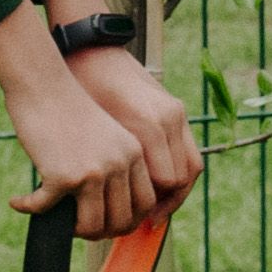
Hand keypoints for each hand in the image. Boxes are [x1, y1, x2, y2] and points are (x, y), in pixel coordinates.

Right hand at [0, 0, 172, 235]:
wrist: (43, 84)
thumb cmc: (67, 109)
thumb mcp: (105, 136)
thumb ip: (113, 166)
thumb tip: (106, 212)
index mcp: (134, 154)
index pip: (145, 203)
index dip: (127, 220)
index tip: (106, 223)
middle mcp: (120, 164)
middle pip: (121, 220)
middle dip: (99, 232)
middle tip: (77, 228)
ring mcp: (94, 172)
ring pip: (91, 226)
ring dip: (73, 231)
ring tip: (54, 218)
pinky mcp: (64, 176)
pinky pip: (45, 210)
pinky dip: (28, 207)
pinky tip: (18, 201)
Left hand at [48, 0, 203, 211]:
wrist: (90, 50)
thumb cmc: (80, 88)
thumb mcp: (89, 129)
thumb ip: (106, 163)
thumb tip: (106, 204)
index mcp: (148, 123)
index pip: (166, 181)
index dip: (151, 205)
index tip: (135, 221)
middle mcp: (168, 118)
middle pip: (182, 176)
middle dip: (167, 203)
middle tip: (145, 222)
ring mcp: (175, 112)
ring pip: (191, 166)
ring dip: (176, 190)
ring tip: (155, 209)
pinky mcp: (175, 109)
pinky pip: (186, 151)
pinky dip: (176, 172)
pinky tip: (157, 185)